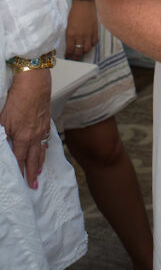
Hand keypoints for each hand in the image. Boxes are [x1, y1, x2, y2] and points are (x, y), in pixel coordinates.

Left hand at [0, 70, 51, 186]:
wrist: (35, 84)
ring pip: (42, 150)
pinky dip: (45, 148)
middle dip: (32, 173)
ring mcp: (42, 129)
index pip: (19, 160)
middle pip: (33, 159)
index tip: (20, 182)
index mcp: (23, 138)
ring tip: (39, 172)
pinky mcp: (47, 121)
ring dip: (40, 162)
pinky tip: (44, 149)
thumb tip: (1, 147)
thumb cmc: (18, 100)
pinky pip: (46, 139)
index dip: (19, 172)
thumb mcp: (3, 120)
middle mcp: (34, 136)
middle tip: (34, 185)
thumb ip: (2, 136)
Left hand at [66, 0, 98, 57]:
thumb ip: (69, 34)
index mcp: (70, 34)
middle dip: (76, 56)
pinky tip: (89, 43)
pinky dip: (92, 44)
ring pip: (87, 49)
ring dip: (84, 51)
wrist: (84, 3)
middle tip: (74, 56)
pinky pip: (94, 42)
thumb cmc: (74, 12)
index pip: (69, 50)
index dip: (68, 55)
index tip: (68, 55)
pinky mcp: (95, 31)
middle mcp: (79, 36)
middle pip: (78, 52)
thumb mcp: (67, 24)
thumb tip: (69, 42)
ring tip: (82, 51)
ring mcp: (88, 34)